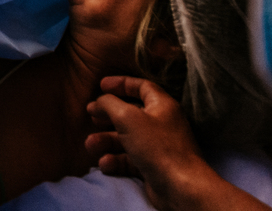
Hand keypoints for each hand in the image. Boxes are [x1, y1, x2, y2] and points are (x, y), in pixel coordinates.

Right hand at [85, 77, 215, 210]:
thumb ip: (109, 104)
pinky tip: (105, 164)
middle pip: (131, 114)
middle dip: (108, 116)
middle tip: (91, 116)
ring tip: (90, 145)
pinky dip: (116, 160)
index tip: (101, 85)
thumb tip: (99, 101)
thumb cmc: (156, 146)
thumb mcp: (127, 117)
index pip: (142, 87)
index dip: (121, 83)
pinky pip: (130, 159)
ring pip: (127, 139)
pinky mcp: (154, 167)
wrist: (181, 187)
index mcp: (162, 106)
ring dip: (107, 141)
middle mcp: (162, 124)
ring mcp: (158, 147)